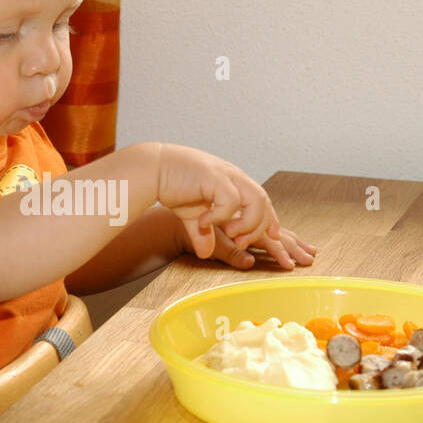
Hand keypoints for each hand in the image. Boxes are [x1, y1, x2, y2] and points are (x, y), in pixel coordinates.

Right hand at [157, 143, 313, 263]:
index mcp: (233, 182)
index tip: (271, 236)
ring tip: (230, 233)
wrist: (151, 169)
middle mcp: (234, 177)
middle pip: (264, 202)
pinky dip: (221, 216)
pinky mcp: (214, 178)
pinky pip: (230, 201)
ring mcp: (226, 175)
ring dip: (248, 222)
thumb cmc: (171, 186)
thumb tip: (206, 253)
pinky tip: (204, 222)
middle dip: (259, 227)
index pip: (262, 200)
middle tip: (241, 242)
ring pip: (256, 200)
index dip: (269, 219)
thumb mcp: (191, 215)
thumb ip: (202, 233)